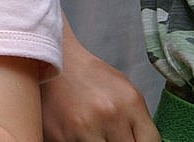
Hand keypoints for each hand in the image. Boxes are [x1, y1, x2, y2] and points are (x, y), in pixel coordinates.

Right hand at [42, 29, 159, 141]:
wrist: (56, 61)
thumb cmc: (92, 77)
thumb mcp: (125, 92)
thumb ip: (138, 122)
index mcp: (130, 102)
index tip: (134, 141)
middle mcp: (110, 115)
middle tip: (112, 136)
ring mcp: (84, 128)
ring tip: (94, 134)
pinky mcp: (60, 137)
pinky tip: (78, 134)